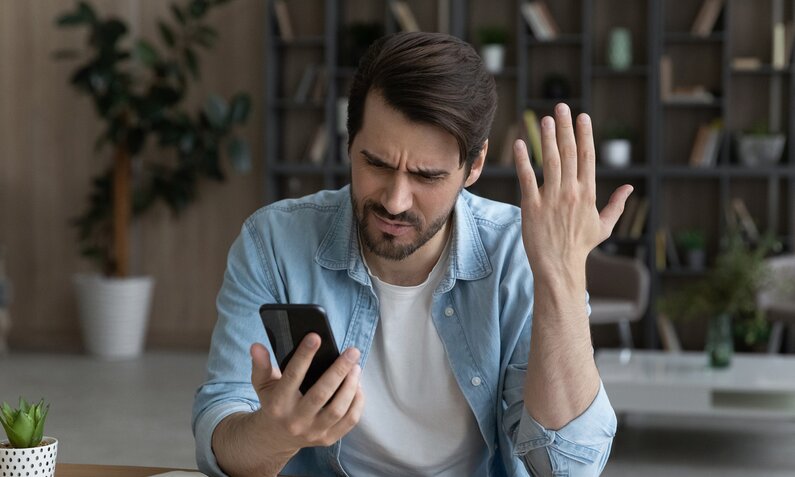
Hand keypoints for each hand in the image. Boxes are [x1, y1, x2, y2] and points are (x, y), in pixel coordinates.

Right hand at [249, 334, 364, 455]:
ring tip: (356, 367)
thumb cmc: (273, 404)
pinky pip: (349, 421)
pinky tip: (358, 386)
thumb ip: (260, 365)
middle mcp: (295, 420)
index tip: (316, 337)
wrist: (275, 438)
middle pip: (321, 394)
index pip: (292, 376)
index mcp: (278, 404)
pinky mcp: (327, 439)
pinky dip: (357, 402)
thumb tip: (256, 347)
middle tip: (352, 351)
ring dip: (351, 386)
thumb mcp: (262, 385)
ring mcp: (313, 432)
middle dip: (339, 370)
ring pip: (338, 409)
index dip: (304, 355)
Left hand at [513, 103, 632, 274]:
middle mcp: (571, 192)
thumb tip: (630, 188)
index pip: (587, 157)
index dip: (585, 135)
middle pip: (569, 153)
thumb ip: (616, 205)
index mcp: (588, 194)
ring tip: (545, 119)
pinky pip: (527, 179)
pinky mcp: (532, 207)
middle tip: (561, 107)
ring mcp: (551, 199)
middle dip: (566, 128)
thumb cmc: (580, 247)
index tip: (582, 117)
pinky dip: (523, 161)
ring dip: (547, 138)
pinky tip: (520, 144)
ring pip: (550, 162)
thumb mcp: (604, 226)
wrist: (559, 266)